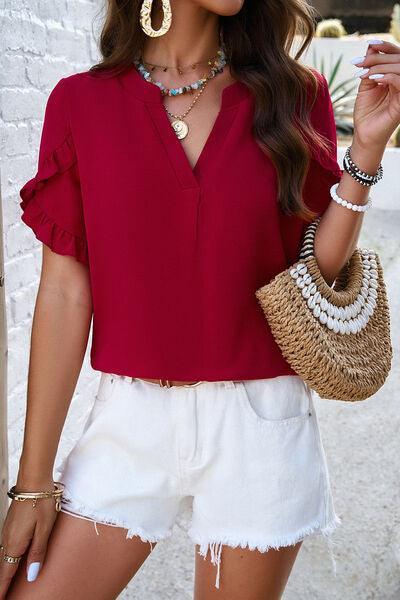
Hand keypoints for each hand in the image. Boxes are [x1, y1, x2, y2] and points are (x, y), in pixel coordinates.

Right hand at [0, 478, 57, 597]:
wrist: (34, 480)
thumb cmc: (41, 501)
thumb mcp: (44, 529)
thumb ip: (38, 553)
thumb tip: (31, 575)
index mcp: (15, 544)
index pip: (5, 573)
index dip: (3, 589)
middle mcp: (7, 540)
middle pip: (2, 567)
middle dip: (2, 582)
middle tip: (3, 595)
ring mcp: (7, 532)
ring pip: (3, 557)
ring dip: (4, 571)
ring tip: (6, 584)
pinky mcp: (11, 525)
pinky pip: (6, 547)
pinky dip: (6, 559)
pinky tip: (11, 561)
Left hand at [352, 39, 399, 148]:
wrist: (364, 134)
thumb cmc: (366, 112)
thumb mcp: (366, 86)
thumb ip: (370, 67)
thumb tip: (371, 46)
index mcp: (395, 76)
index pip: (395, 55)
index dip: (385, 46)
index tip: (369, 42)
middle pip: (398, 59)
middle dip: (378, 57)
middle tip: (359, 62)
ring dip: (380, 66)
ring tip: (364, 72)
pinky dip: (387, 76)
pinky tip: (372, 78)